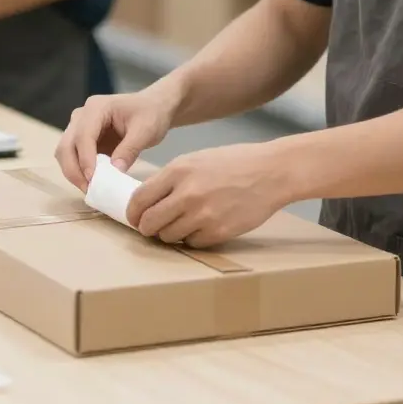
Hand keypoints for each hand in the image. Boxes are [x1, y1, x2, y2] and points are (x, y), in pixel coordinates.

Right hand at [56, 85, 179, 191]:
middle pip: (66, 145)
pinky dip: (78, 172)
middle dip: (73, 170)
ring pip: (64, 153)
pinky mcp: (82, 140)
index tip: (93, 179)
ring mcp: (79, 127)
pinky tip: (92, 183)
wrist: (153, 107)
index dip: (85, 158)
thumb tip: (115, 171)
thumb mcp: (146, 131)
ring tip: (91, 189)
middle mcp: (82, 116)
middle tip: (89, 190)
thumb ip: (129, 149)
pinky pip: (73, 158)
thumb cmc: (150, 114)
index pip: (83, 134)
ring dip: (73, 172)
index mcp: (97, 107)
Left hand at [126, 143, 292, 248]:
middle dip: (146, 228)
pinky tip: (200, 227)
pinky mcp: (218, 232)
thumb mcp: (196, 159)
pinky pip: (192, 243)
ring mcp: (203, 215)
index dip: (133, 212)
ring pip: (168, 236)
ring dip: (169, 234)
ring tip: (179, 225)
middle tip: (151, 227)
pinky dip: (191, 239)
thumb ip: (170, 178)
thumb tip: (147, 199)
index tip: (134, 217)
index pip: (140, 199)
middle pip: (150, 222)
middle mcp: (187, 194)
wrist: (270, 171)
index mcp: (178, 170)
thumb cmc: (233, 163)